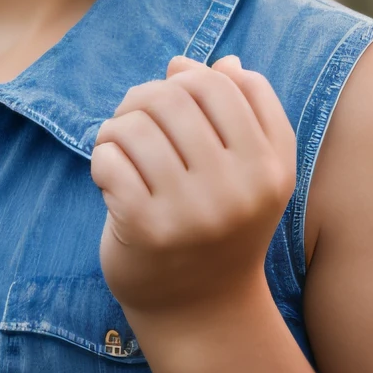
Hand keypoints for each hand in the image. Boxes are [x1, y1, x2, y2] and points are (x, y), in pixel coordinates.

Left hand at [92, 54, 297, 316]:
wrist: (199, 309)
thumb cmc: (218, 224)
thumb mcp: (246, 172)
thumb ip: (238, 113)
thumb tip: (205, 62)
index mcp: (271, 167)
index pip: (225, 82)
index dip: (190, 79)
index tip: (176, 104)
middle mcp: (239, 189)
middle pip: (175, 94)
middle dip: (143, 98)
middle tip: (133, 122)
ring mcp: (194, 211)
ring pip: (136, 123)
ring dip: (116, 128)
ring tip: (120, 150)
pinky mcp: (148, 230)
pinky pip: (109, 159)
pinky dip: (101, 160)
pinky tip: (110, 179)